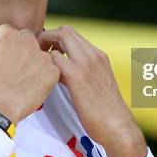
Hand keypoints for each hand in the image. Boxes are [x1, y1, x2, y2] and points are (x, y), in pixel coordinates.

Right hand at [0, 24, 59, 123]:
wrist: (0, 105)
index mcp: (9, 38)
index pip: (5, 30)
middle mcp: (28, 43)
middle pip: (27, 37)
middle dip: (19, 45)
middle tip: (13, 58)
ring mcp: (43, 57)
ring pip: (40, 53)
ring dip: (33, 60)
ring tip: (26, 74)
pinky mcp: (53, 71)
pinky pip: (51, 68)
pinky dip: (44, 74)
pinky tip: (35, 83)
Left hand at [37, 26, 146, 156]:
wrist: (118, 127)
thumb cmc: (107, 112)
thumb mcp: (98, 84)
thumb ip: (84, 73)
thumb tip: (65, 71)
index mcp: (99, 57)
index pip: (74, 35)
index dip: (56, 38)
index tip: (47, 50)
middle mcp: (94, 55)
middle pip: (66, 30)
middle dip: (48, 36)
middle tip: (38, 52)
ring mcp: (86, 64)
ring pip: (61, 36)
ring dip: (45, 45)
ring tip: (38, 61)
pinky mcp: (77, 76)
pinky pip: (55, 58)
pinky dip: (45, 62)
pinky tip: (43, 75)